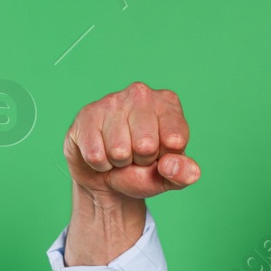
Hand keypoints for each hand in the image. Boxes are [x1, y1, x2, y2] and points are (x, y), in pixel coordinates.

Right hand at [64, 81, 200, 200]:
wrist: (105, 176)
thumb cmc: (142, 170)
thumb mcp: (170, 177)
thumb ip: (184, 174)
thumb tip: (170, 165)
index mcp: (168, 103)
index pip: (175, 140)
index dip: (166, 158)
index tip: (160, 153)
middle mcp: (141, 94)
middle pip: (146, 146)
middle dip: (140, 161)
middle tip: (135, 155)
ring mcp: (112, 101)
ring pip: (118, 151)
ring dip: (119, 163)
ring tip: (119, 154)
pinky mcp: (87, 115)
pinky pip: (95, 155)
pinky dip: (100, 164)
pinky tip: (102, 152)